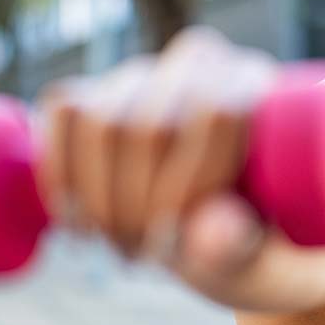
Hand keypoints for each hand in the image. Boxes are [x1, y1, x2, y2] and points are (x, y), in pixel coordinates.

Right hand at [35, 26, 281, 279]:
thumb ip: (243, 250)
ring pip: (98, 119)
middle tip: (146, 257)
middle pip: (149, 124)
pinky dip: (60, 173)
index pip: (217, 114)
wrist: (227, 236)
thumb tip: (216, 230)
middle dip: (136, 207)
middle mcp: (204, 65)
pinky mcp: (99, 90)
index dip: (187, 186)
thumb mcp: (263, 260)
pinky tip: (76, 222)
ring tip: (122, 246)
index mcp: (260, 86)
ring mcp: (148, 74)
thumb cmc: (261, 246)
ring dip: (98, 199)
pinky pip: (64, 110)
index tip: (177, 245)